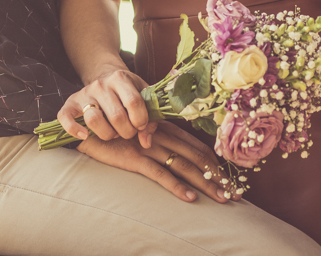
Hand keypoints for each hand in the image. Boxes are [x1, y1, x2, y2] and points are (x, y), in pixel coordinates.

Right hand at [58, 68, 155, 147]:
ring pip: (94, 120)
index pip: (133, 102)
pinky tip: (85, 136)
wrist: (105, 76)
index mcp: (120, 78)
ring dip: (108, 134)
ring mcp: (84, 93)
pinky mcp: (70, 103)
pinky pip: (65, 118)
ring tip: (113, 132)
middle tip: (128, 131)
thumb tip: (146, 142)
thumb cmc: (128, 90)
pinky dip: (73, 129)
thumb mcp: (143, 96)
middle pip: (116, 116)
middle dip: (127, 131)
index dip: (141, 119)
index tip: (141, 125)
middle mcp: (101, 85)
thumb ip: (150, 118)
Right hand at [77, 121, 236, 203]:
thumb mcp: (137, 131)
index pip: (196, 145)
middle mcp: (161, 136)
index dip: (214, 161)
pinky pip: (160, 174)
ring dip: (205, 183)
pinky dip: (177, 187)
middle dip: (216, 176)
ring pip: (184, 166)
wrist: (85, 123)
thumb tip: (175, 152)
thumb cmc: (112, 128)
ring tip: (221, 197)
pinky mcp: (135, 158)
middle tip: (234, 193)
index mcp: (164, 128)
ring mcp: (149, 147)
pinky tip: (190, 198)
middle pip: (196, 156)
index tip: (229, 176)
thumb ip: (156, 136)